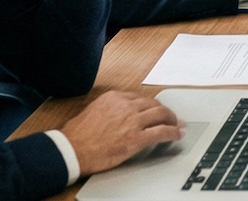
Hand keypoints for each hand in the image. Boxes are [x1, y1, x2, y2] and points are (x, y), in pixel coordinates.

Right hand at [59, 90, 183, 175]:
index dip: (149, 106)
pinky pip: (161, 133)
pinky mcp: (136, 138)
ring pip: (161, 115)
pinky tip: (177, 135)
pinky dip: (172, 133)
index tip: (153, 110)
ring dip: (172, 120)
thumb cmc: (75, 135)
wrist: (71, 149)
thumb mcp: (91, 111)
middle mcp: (125, 106)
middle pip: (153, 105)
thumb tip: (113, 114)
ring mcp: (132, 121)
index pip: (139, 98)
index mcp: (114, 98)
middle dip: (164, 111)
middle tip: (170, 117)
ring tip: (177, 125)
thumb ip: (106, 109)